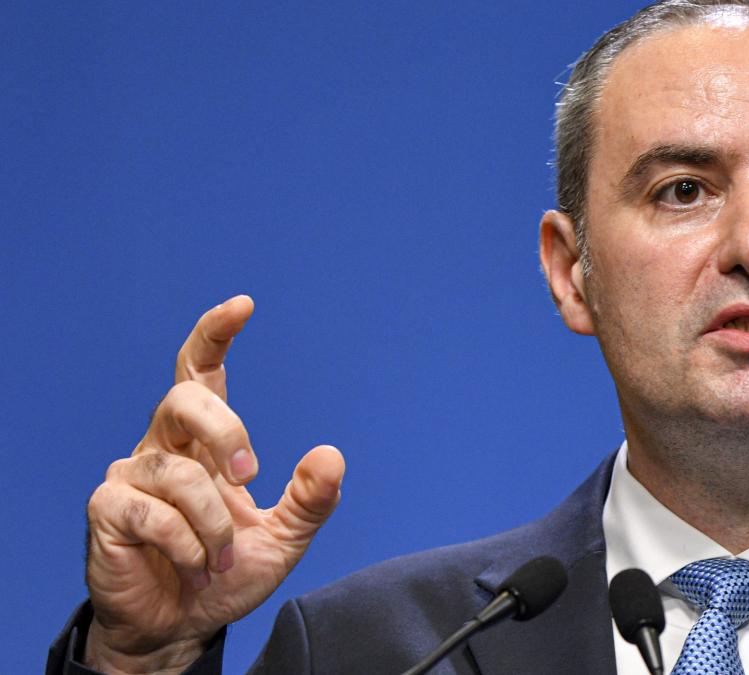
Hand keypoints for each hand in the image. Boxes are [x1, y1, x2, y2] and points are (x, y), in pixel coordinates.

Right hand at [83, 296, 345, 673]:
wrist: (182, 626)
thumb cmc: (226, 573)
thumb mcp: (283, 540)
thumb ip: (310, 500)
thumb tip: (331, 454)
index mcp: (203, 442)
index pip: (201, 372)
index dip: (214, 335)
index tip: (242, 305)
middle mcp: (163, 447)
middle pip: (183, 399)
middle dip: (225, 430)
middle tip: (250, 476)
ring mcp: (132, 477)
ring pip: (179, 474)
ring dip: (214, 525)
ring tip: (219, 560)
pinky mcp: (108, 511)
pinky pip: (154, 515)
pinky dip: (188, 546)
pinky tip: (194, 568)